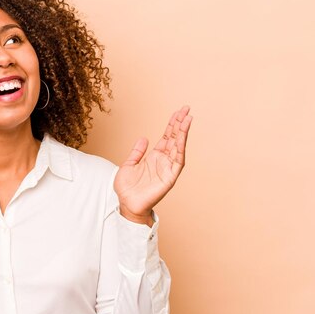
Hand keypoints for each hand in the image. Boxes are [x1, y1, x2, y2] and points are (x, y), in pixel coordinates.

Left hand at [113, 106, 192, 224]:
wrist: (127, 204)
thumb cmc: (127, 188)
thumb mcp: (128, 164)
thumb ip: (137, 152)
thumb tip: (144, 138)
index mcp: (154, 157)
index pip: (166, 137)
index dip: (172, 124)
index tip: (178, 112)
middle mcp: (163, 161)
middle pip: (174, 138)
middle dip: (180, 123)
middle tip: (186, 108)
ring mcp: (167, 168)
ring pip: (178, 147)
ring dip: (183, 133)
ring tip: (187, 118)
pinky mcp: (169, 177)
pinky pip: (177, 161)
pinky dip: (180, 148)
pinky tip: (182, 137)